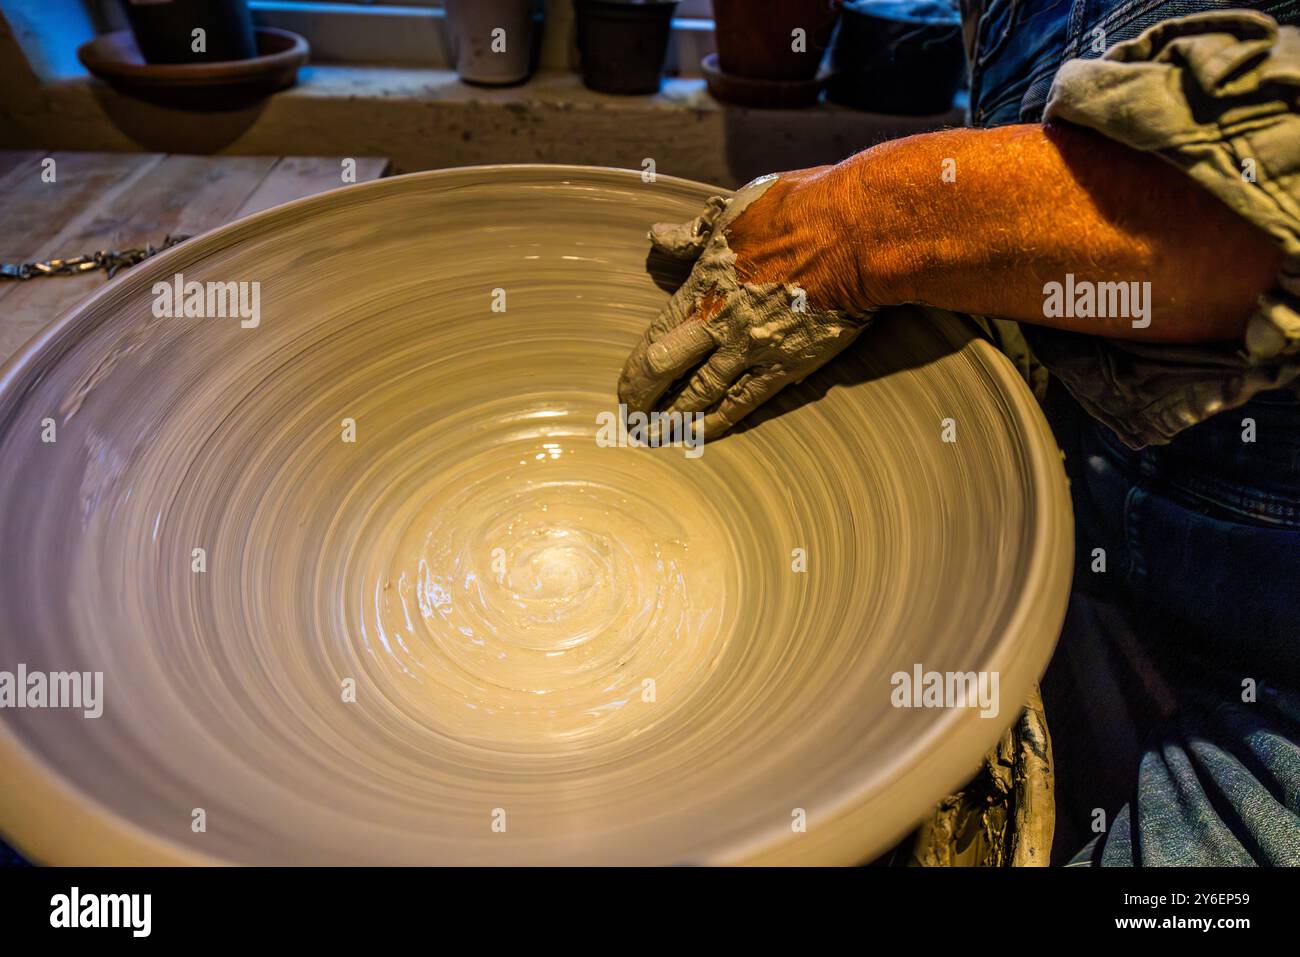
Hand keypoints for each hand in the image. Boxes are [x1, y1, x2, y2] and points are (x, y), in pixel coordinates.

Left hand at [618, 168, 878, 439]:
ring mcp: (751, 348)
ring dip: (676, 416)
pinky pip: (744, 401)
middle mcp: (720, 322)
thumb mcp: (734, 210)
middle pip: (666, 369)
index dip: (635, 367)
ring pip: (702, 393)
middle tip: (632, 416)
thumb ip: (693, 234)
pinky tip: (701, 434)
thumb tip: (657, 236)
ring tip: (659, 434)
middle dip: (644, 396)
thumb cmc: (795, 211)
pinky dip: (720, 421)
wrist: (853, 235)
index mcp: (703, 285)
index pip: (655, 336)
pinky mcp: (786, 365)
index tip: (623, 387)